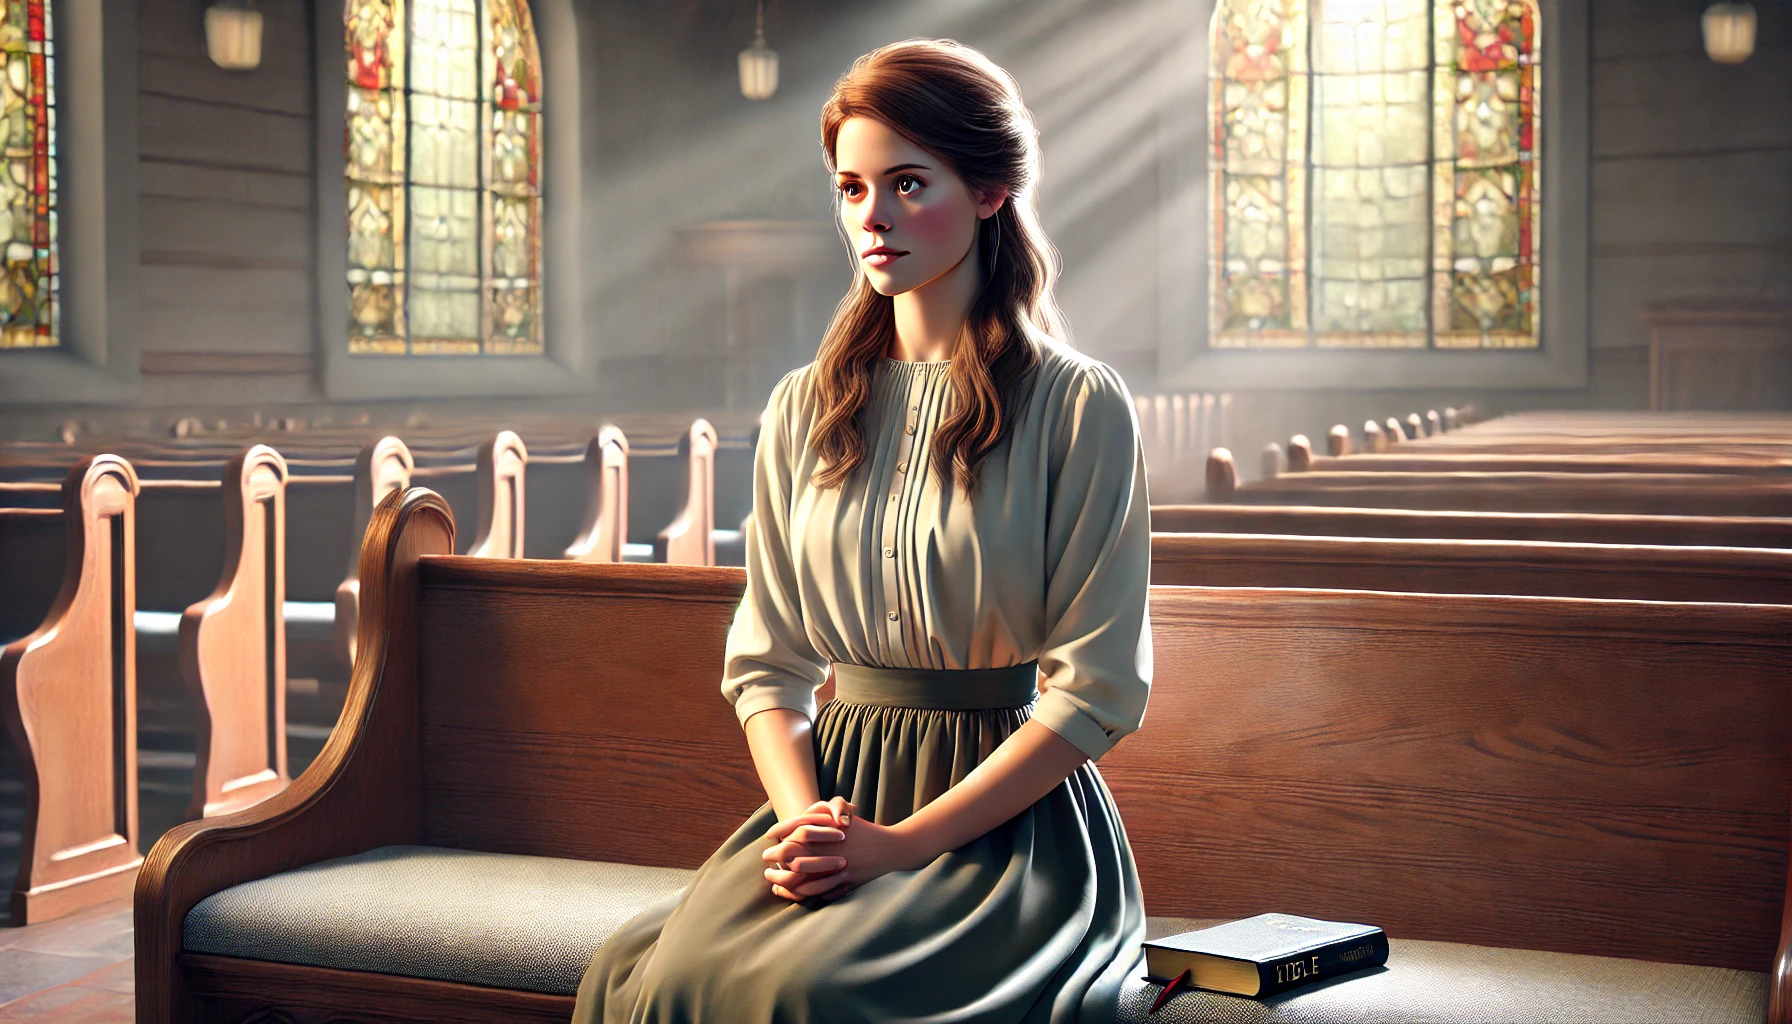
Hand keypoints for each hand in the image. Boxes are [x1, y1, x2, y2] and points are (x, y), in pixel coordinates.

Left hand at [763, 810, 929, 901]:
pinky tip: (795, 892)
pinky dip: (804, 893)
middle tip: (767, 862)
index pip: (795, 832)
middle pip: (793, 857)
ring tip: (774, 883)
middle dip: (776, 860)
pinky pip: (819, 891)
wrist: (892, 849)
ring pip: (803, 879)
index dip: (779, 834)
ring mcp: (838, 868)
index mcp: (829, 831)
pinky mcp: (845, 883)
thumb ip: (823, 810)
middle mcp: (831, 850)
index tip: (768, 838)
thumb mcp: (846, 813)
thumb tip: (800, 814)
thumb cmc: (865, 830)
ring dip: (786, 882)